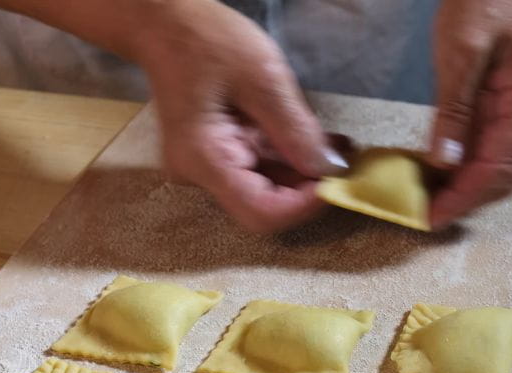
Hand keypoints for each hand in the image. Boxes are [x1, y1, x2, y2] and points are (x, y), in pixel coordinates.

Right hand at [137, 0, 345, 232]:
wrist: (164, 22)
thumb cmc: (205, 40)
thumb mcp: (262, 78)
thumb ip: (296, 130)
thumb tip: (329, 170)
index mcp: (204, 159)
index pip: (260, 212)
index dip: (303, 205)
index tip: (337, 181)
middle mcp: (200, 175)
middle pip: (264, 204)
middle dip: (308, 187)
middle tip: (348, 161)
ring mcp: (207, 167)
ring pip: (265, 188)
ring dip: (304, 172)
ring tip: (340, 148)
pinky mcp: (216, 156)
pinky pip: (258, 168)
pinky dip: (288, 158)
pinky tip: (317, 142)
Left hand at [428, 0, 511, 228]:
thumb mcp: (462, 51)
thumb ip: (453, 111)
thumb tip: (443, 163)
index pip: (500, 168)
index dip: (464, 197)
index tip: (431, 217)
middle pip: (506, 176)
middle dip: (465, 198)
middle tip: (424, 212)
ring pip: (502, 166)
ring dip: (467, 185)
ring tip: (428, 196)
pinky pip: (496, 146)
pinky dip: (469, 163)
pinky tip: (441, 170)